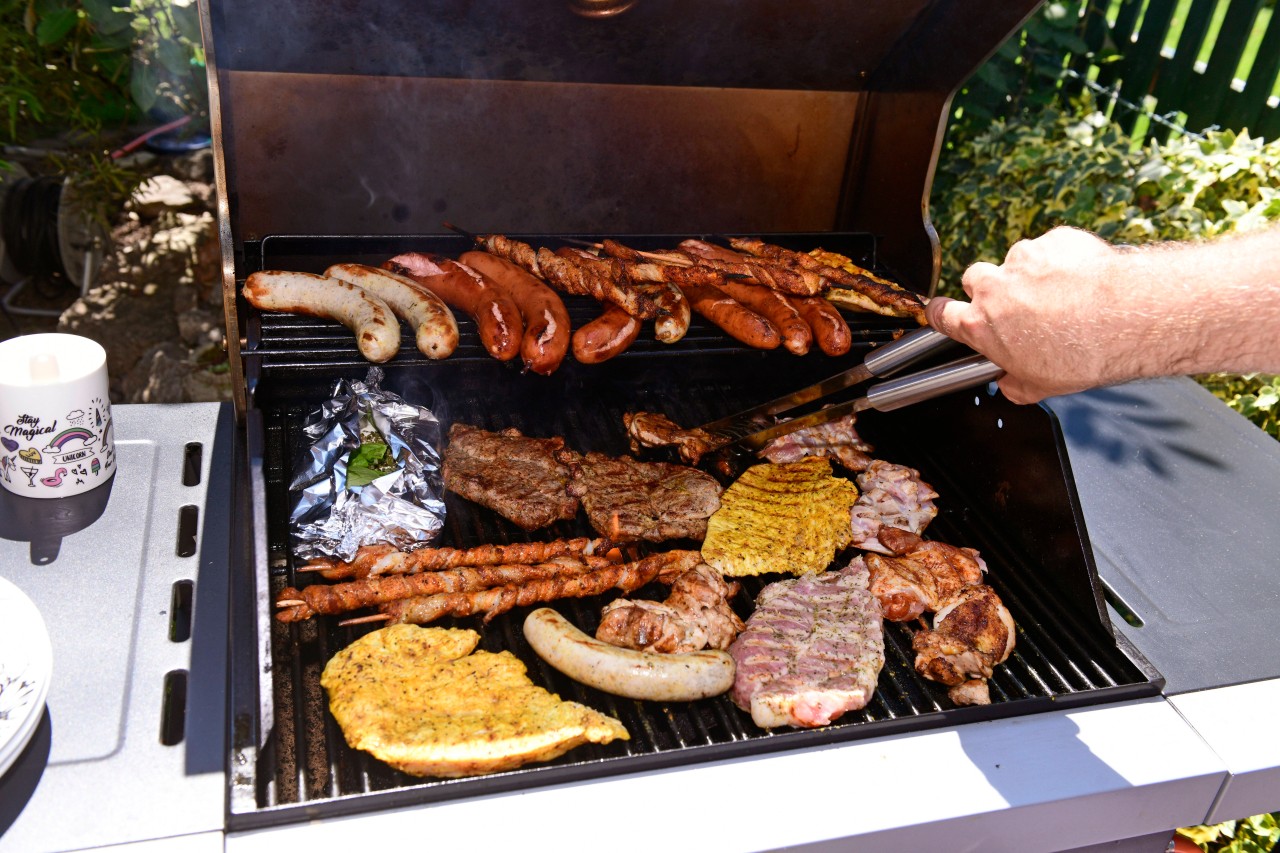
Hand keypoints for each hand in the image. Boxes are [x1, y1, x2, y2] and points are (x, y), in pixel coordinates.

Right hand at [926, 227, 1125, 403]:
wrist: (1126, 319)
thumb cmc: (1081, 355)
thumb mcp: (1041, 386)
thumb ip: (1014, 384)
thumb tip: (1010, 385)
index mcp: (980, 324)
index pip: (941, 313)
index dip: (941, 314)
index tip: (946, 313)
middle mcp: (994, 287)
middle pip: (975, 279)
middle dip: (991, 289)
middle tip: (1018, 307)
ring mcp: (1024, 259)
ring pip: (1016, 262)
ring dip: (1031, 275)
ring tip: (1062, 295)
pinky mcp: (1055, 240)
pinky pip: (1052, 248)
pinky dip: (1062, 260)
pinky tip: (1083, 280)